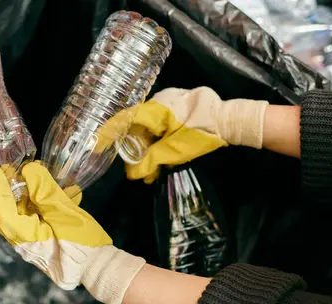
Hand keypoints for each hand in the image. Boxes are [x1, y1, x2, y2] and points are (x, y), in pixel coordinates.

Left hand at [0, 161, 144, 303]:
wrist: (98, 268)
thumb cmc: (85, 245)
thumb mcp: (68, 215)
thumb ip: (47, 192)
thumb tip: (29, 170)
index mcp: (26, 238)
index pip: (2, 210)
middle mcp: (22, 241)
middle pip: (6, 210)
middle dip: (6, 186)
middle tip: (12, 165)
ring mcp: (30, 241)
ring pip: (18, 211)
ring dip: (24, 192)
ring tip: (34, 172)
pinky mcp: (39, 238)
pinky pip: (32, 216)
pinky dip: (38, 201)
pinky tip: (52, 188)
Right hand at [102, 87, 268, 182]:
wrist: (233, 121)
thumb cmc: (204, 133)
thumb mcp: (176, 150)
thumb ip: (151, 161)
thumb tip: (132, 174)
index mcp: (156, 107)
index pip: (126, 119)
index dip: (110, 133)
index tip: (98, 145)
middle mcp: (160, 100)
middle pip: (137, 124)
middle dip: (133, 148)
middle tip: (133, 168)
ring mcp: (170, 102)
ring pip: (149, 125)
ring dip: (146, 147)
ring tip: (148, 169)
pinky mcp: (179, 107)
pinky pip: (160, 124)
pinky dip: (156, 140)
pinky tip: (158, 156)